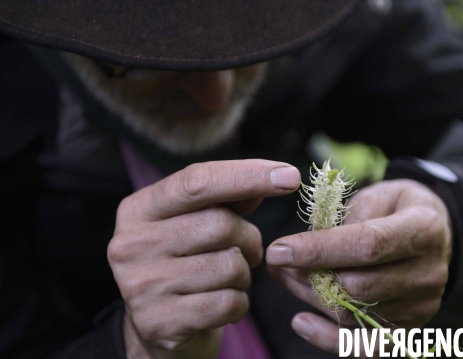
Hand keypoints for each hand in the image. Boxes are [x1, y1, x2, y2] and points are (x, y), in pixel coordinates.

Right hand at [108, 160, 299, 358]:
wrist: (160, 326)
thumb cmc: (187, 262)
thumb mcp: (198, 221)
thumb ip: (230, 198)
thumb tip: (277, 176)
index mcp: (139, 208)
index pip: (198, 182)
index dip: (248, 176)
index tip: (290, 177)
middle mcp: (131, 244)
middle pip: (221, 225)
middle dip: (249, 238)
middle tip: (249, 251)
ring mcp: (141, 286)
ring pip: (230, 266)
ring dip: (244, 274)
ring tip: (230, 278)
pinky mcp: (160, 323)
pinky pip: (228, 303)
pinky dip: (240, 303)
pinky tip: (224, 302)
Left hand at [266, 179, 451, 354]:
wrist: (435, 232)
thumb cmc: (398, 207)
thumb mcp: (377, 195)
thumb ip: (345, 218)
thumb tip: (300, 248)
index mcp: (424, 230)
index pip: (367, 245)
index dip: (318, 250)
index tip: (279, 250)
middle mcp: (429, 273)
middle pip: (358, 286)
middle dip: (309, 275)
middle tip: (279, 261)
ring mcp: (422, 306)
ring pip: (355, 315)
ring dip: (311, 299)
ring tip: (287, 278)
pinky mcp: (410, 328)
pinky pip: (365, 346)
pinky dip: (328, 339)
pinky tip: (301, 322)